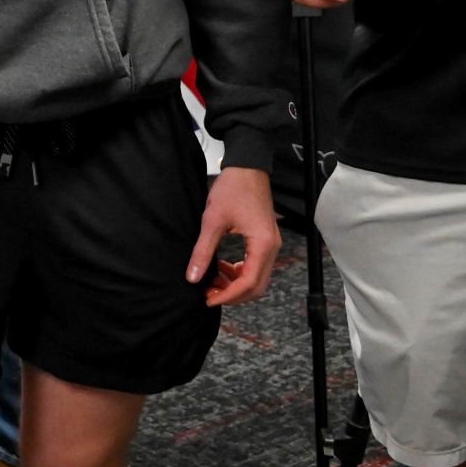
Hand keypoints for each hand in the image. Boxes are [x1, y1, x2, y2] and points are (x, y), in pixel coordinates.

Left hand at [187, 165, 278, 305]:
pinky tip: (222, 267)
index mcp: (262, 244)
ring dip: (236, 284)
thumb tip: (193, 277)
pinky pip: (256, 265)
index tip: (209, 299)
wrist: (247, 166)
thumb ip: (203, 250)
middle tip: (209, 294)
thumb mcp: (212, 220)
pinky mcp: (265, 239)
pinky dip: (240, 272)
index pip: (249, 282)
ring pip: (257, 277)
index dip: (229, 296)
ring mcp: (270, 243)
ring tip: (212, 281)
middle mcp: (272, 247)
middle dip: (233, 294)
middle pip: (257, 286)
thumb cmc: (233, 188)